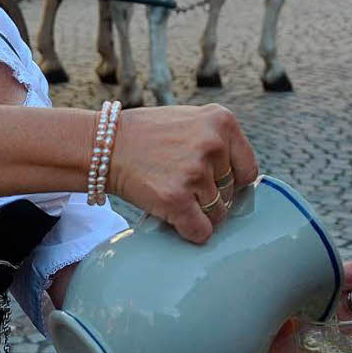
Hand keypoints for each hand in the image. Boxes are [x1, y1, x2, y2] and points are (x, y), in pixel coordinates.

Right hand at [110, 104, 257, 243]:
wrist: (103, 145)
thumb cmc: (147, 136)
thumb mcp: (190, 121)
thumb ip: (219, 142)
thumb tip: (244, 181)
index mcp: (222, 121)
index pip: (248, 169)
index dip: (230, 180)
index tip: (211, 182)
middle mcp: (213, 144)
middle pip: (231, 192)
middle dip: (210, 195)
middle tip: (181, 184)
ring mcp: (195, 173)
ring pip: (217, 214)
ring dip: (197, 212)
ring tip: (171, 193)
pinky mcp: (176, 199)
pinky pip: (201, 231)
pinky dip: (190, 231)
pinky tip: (174, 217)